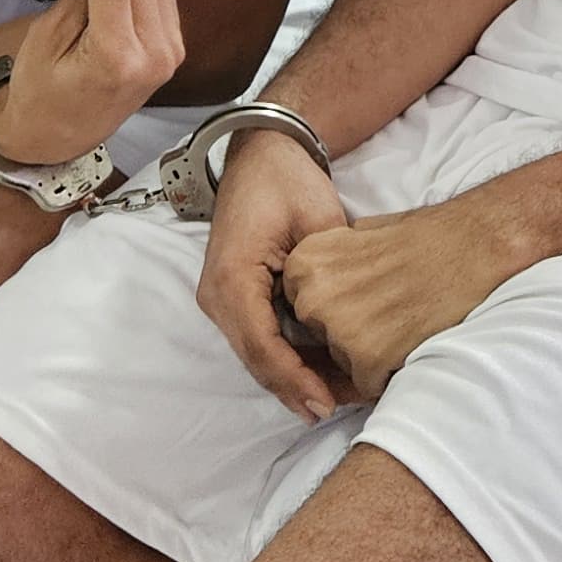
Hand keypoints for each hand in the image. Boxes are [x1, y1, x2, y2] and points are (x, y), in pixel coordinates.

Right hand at [196, 128, 357, 414]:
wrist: (262, 152)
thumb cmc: (288, 179)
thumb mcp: (318, 222)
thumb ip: (326, 277)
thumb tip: (344, 328)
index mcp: (233, 276)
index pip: (262, 346)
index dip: (295, 379)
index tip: (327, 402)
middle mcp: (217, 294)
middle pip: (255, 359)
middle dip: (295, 388)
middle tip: (337, 410)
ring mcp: (220, 297)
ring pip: (255, 354)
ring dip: (290, 378)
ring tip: (334, 399)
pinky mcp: (232, 295)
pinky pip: (256, 338)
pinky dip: (284, 358)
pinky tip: (317, 373)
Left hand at [280, 192, 530, 405]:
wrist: (472, 245)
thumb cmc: (423, 238)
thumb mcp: (358, 234)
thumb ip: (329, 267)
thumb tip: (313, 298)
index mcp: (304, 264)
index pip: (301, 309)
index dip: (334, 310)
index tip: (364, 299)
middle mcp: (312, 297)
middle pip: (320, 338)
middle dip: (349, 333)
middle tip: (388, 309)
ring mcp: (339, 329)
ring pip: (343, 363)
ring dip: (370, 353)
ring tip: (403, 322)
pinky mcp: (367, 357)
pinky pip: (367, 383)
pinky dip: (389, 372)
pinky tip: (410, 341)